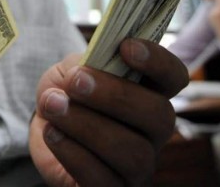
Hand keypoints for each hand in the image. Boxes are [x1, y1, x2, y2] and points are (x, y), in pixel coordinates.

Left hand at [29, 39, 187, 186]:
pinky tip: (52, 132)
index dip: (157, 61)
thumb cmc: (67, 94)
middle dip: (114, 95)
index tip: (125, 46)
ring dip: (87, 125)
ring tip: (53, 106)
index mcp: (150, 92)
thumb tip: (86, 70)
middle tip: (75, 81)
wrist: (45, 127)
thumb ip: (82, 64)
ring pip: (132, 151)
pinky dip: (72, 152)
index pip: (174, 77)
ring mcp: (138, 165)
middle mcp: (153, 131)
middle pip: (159, 115)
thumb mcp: (71, 69)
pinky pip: (102, 179)